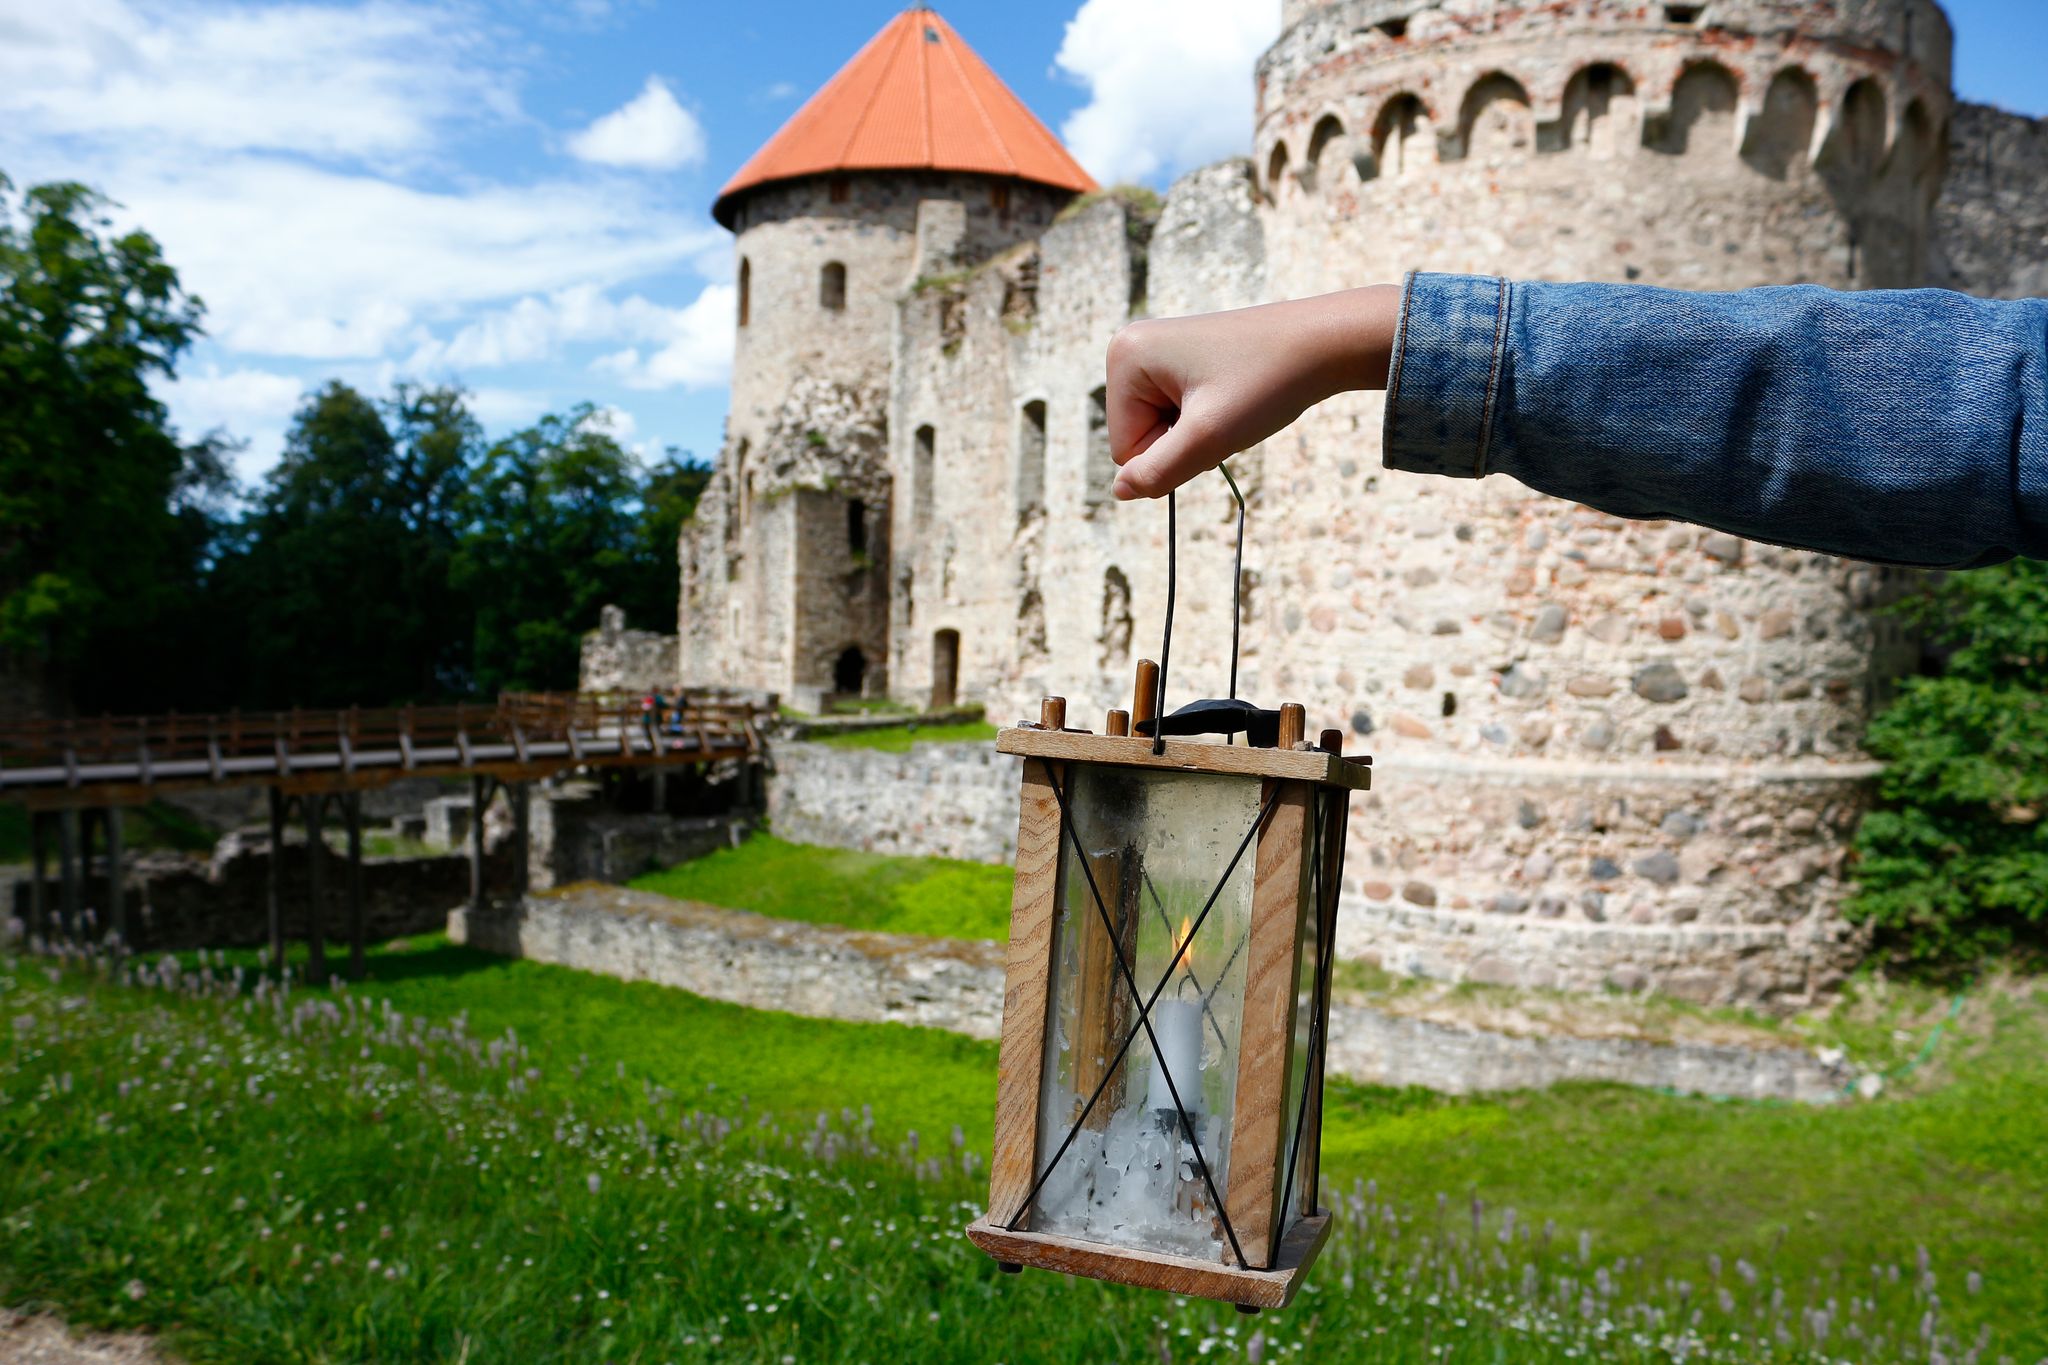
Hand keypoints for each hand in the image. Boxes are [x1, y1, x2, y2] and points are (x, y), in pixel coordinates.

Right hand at [1105, 285, 1402, 498]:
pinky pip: (1176, 409)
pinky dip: (1205, 415)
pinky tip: (1233, 392)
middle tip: (1225, 412)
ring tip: (1232, 399)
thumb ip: (1157, 472)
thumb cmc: (1268, 383)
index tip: (1211, 422)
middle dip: (1182, 439)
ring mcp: (1156, 348)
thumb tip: (1120, 492)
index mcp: (1125, 357)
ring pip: (1159, 426)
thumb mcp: (1208, 439)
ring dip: (1196, 430)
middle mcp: (1131, 346)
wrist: (1323, 342)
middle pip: (1138, 435)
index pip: (1124, 448)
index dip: (1170, 452)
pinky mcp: (1179, 354)